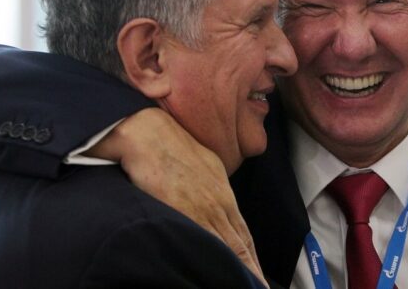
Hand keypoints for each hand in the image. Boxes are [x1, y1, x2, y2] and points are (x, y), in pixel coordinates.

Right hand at [84, 108, 267, 286]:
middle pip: (242, 244)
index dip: (252, 256)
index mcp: (223, 192)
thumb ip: (208, 186)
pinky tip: (223, 275)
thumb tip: (207, 200)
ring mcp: (205, 209)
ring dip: (243, 270)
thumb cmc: (169, 145)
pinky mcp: (187, 213)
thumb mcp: (200, 164)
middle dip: (253, 270)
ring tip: (252, 288)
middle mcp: (220, 203)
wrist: (150, 135)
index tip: (258, 275)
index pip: (243, 232)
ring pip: (231, 247)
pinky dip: (220, 262)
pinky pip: (208, 244)